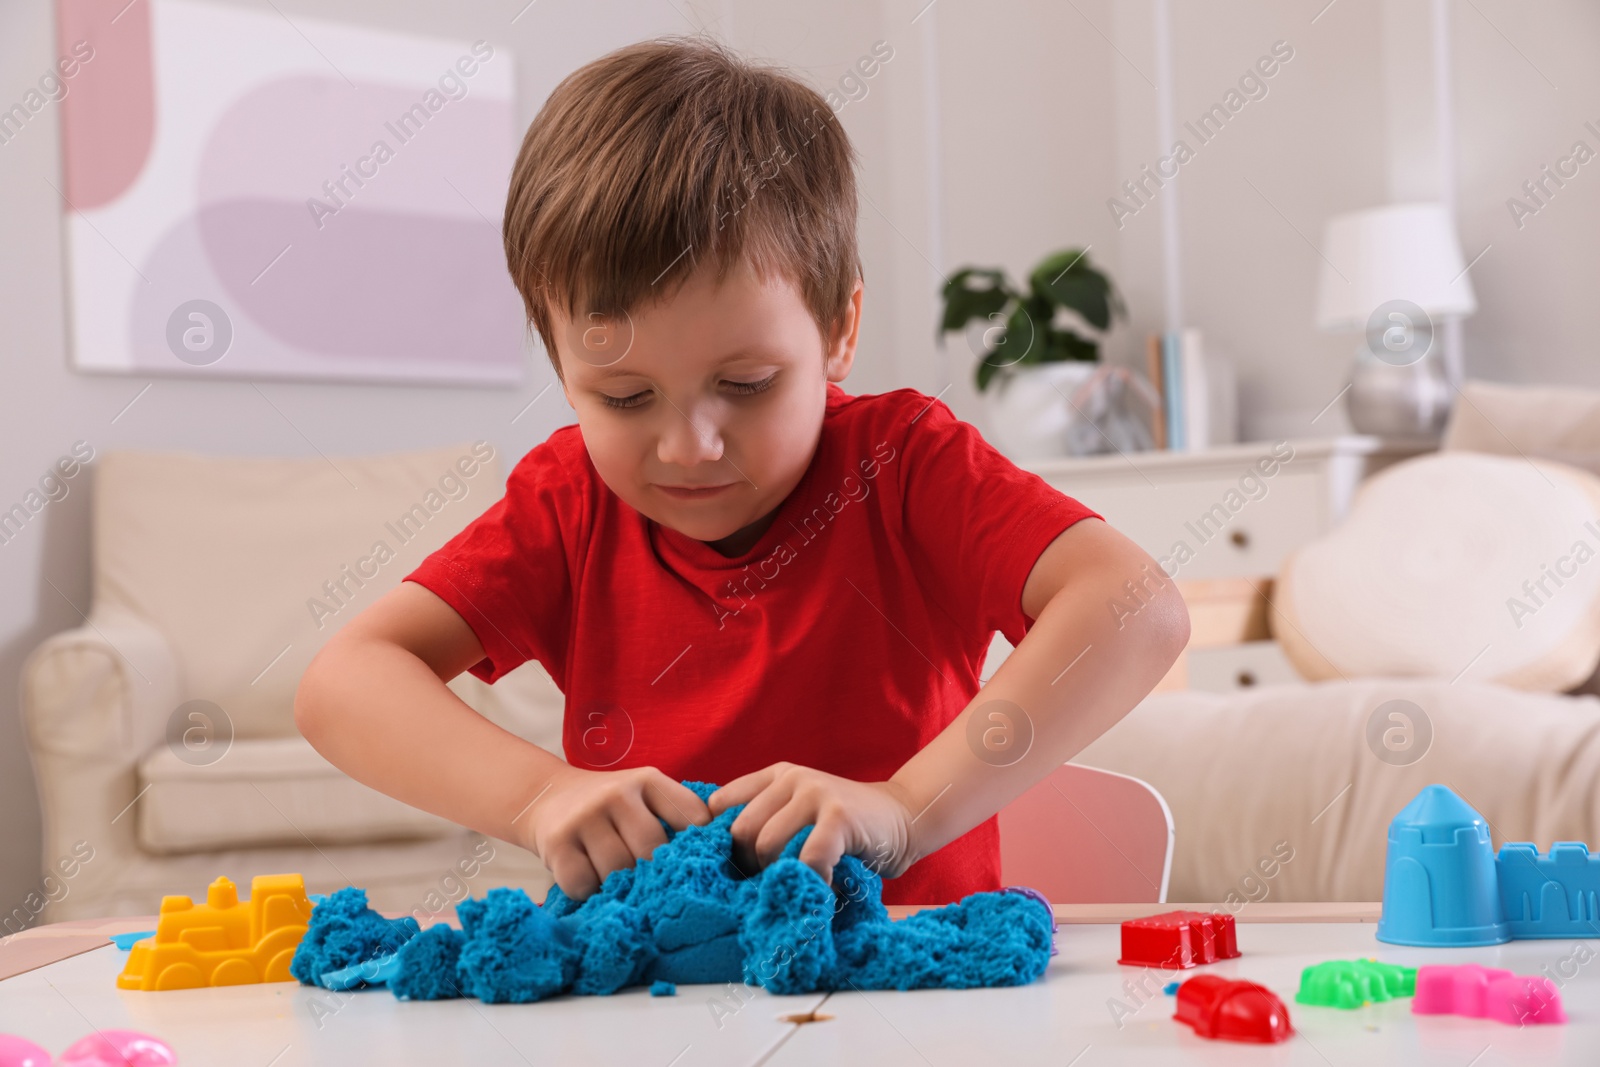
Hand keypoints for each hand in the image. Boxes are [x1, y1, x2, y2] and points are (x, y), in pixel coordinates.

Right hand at [512, 764, 711, 900]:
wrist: (547, 797)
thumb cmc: (611, 808)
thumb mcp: (645, 796)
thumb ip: (676, 817)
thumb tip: (719, 859)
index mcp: (648, 781)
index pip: (692, 818)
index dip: (698, 848)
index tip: (694, 867)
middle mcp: (616, 794)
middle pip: (652, 851)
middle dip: (652, 872)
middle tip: (647, 880)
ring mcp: (584, 817)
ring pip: (618, 871)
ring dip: (619, 884)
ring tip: (615, 877)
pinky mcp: (556, 843)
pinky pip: (585, 884)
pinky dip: (590, 891)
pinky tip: (589, 877)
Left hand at [708, 763, 917, 885]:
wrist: (903, 817)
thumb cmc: (845, 828)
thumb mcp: (800, 811)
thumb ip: (768, 821)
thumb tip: (723, 861)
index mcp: (775, 776)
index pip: (721, 803)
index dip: (720, 842)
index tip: (738, 868)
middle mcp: (792, 778)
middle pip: (741, 830)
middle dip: (750, 865)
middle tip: (773, 883)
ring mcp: (816, 793)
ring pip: (767, 844)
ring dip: (780, 876)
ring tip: (799, 884)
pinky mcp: (839, 816)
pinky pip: (807, 859)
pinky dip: (812, 881)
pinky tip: (824, 888)